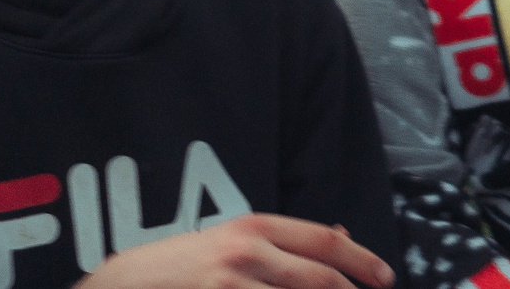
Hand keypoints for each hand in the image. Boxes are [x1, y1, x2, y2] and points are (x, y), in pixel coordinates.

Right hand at [81, 215, 391, 288]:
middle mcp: (246, 252)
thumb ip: (286, 241)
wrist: (124, 285)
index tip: (385, 278)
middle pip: (319, 278)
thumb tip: (342, 236)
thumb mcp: (234, 240)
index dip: (361, 260)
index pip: (324, 241)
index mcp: (256, 227)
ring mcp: (230, 284)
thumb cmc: (183, 265)